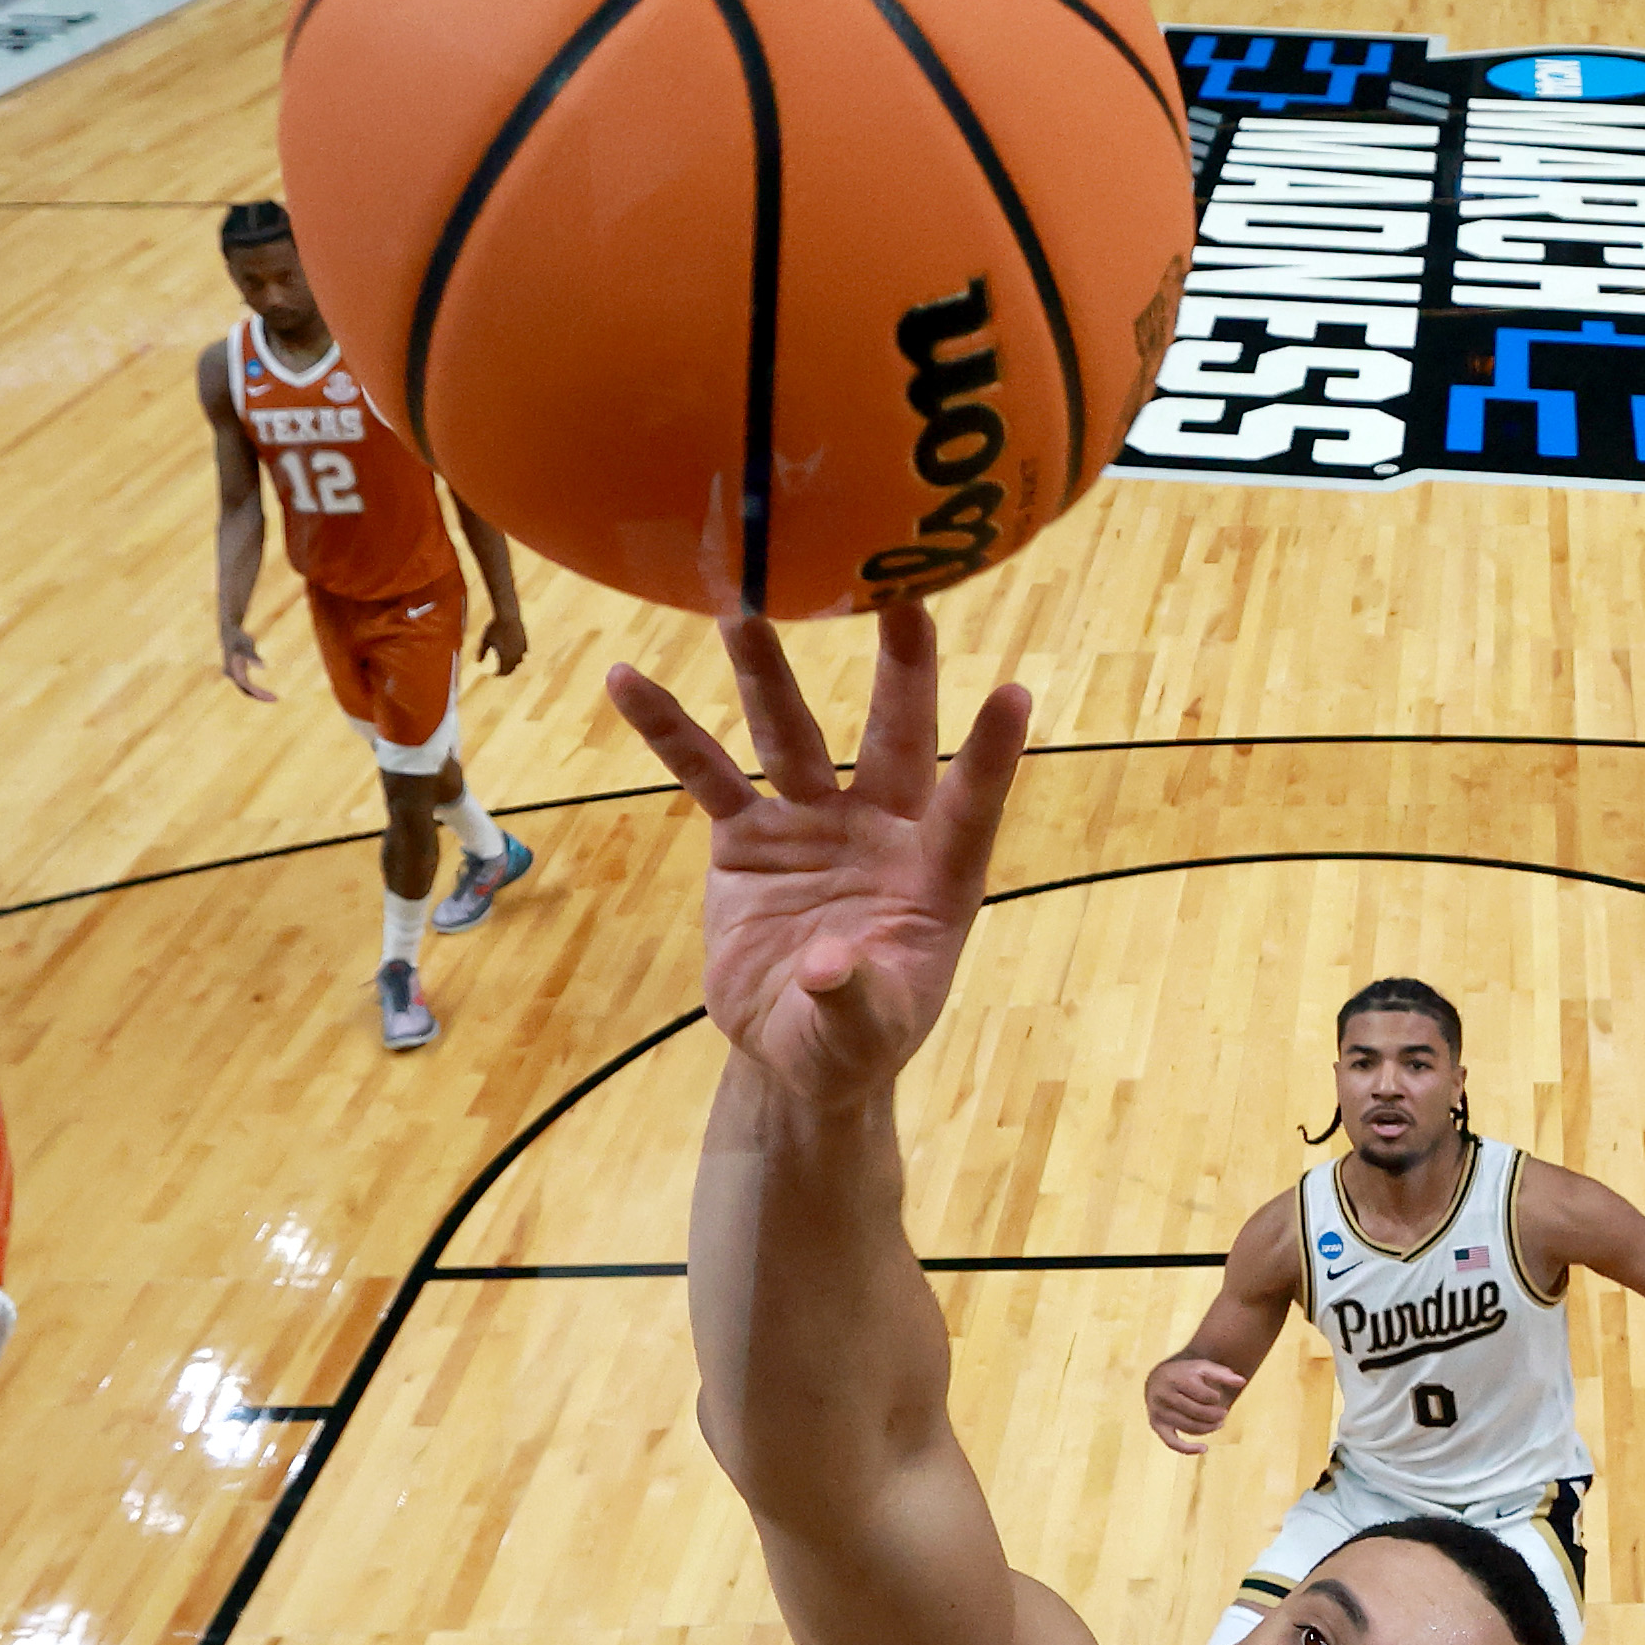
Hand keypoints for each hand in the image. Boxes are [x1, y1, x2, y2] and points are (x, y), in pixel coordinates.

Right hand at [216, 620, 273, 699]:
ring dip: (258, 695)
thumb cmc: (239, 637)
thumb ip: (253, 655)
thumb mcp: (247, 643)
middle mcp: (231, 675)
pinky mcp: (238, 674)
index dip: (257, 692)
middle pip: (246, 691)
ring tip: (273, 698)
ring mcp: (234, 675)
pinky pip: (247, 687)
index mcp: (232, 669)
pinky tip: (266, 693)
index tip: (269, 696)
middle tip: (276, 699)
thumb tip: (264, 667)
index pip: (246, 685)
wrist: (229, 633)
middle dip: (260, 696)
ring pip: (246, 690)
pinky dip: (256, 691)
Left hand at [478, 604, 527, 679]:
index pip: (502, 671)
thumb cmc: (495, 627)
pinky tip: (512, 655)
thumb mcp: (485, 639)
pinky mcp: (525, 643)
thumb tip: (477, 662)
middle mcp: (515, 655)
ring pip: (518, 663)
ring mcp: (521, 650)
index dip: (496, 674)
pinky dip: (517, 657)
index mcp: (505, 656)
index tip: (491, 674)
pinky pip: (522, 655)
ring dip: (512, 665)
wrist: (508, 615)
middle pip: (511, 669)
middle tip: (498, 673)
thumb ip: (481, 651)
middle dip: (504, 672)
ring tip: (505, 665)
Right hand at [610, 605, 1030, 1108]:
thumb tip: (827, 969)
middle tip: (901, 590)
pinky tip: (628, 681)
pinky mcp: (747, 838)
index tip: (1015, 693)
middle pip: (894, 736)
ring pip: (791, 736)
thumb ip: (851, 1003)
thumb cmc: (853, 1045)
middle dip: (899, 667)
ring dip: (769, 675)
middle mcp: (880, 831)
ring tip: (744, 610)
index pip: (968, 807)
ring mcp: (812, 824)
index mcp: (933, 877)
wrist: (793, 1054)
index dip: (990, 757)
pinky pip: (706, 775)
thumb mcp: (860, 1039)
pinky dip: (669, 731)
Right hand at [1145, 1353, 1244, 1452]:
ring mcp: (1158, 1411)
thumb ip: (1222, 1374)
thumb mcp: (1203, 1367)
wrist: (1159, 1378)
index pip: (1202, 1395)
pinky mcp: (1156, 1424)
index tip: (1217, 1396)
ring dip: (1208, 1428)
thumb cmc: (1185, 1373)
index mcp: (1175, 1379)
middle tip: (1224, 1414)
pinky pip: (1171, 1442)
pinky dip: (1188, 1449)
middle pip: (1196, 1412)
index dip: (1215, 1398)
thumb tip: (1242, 1382)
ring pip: (1188, 1427)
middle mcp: (1163, 1395)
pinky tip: (1204, 1449)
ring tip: (1219, 1424)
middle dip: (1215, 1415)